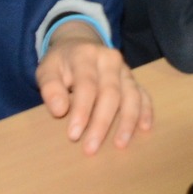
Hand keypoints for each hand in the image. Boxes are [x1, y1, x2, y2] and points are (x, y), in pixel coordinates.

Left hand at [35, 21, 151, 154]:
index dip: (81, 110)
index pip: (86, 84)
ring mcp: (124, 69)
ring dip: (127, 121)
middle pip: (110, 92)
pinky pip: (143, 94)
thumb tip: (60, 110)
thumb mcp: (47, 70)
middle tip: (91, 148)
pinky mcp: (133, 78)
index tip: (73, 135)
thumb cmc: (61, 64)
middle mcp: (109, 59)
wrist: (79, 45)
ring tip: (120, 144)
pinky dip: (145, 111)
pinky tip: (145, 128)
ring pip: (131, 94)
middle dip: (102, 122)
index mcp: (86, 55)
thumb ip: (50, 88)